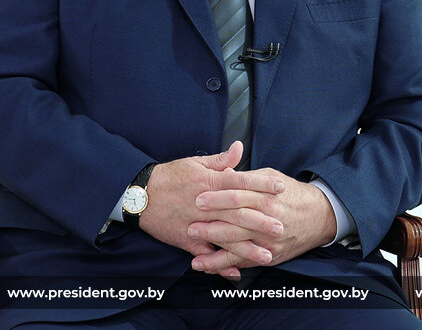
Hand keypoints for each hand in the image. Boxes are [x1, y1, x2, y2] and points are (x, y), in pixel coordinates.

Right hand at [138, 142, 285, 269]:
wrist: (140, 195)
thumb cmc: (170, 176)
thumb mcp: (195, 163)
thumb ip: (221, 160)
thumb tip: (240, 148)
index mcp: (209, 182)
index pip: (241, 182)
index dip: (262, 184)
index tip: (281, 187)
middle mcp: (206, 204)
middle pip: (237, 213)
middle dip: (260, 221)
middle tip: (281, 227)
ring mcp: (197, 224)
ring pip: (225, 237)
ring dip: (247, 248)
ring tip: (267, 256)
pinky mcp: (186, 240)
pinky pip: (205, 254)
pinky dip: (219, 264)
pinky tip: (235, 272)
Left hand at [187, 165, 337, 276]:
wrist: (319, 216)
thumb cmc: (291, 195)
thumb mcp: (272, 177)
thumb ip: (247, 177)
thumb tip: (224, 172)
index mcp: (267, 195)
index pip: (238, 194)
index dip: (217, 196)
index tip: (198, 197)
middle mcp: (268, 218)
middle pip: (236, 220)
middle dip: (211, 224)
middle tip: (190, 226)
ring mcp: (270, 239)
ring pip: (238, 244)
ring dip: (214, 248)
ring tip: (194, 250)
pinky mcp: (270, 255)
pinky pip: (244, 261)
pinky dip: (224, 265)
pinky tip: (206, 266)